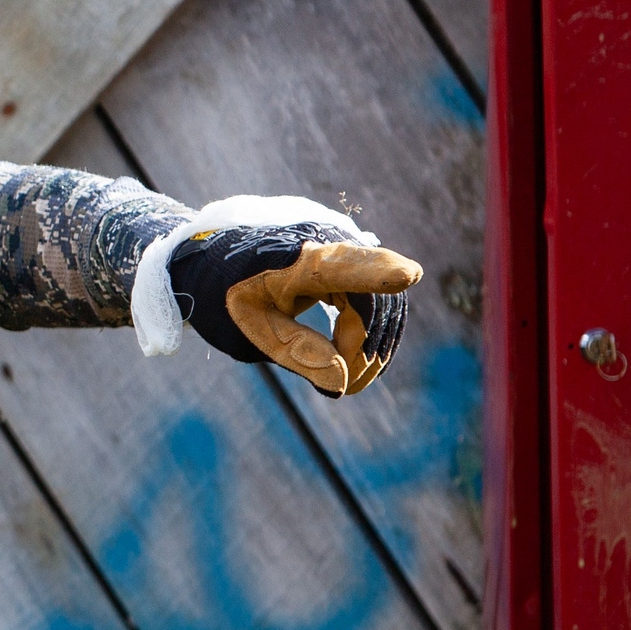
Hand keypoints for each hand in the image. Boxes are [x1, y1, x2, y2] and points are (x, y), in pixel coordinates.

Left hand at [167, 223, 421, 395]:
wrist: (222, 254)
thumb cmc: (230, 288)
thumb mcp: (252, 325)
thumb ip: (296, 350)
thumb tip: (342, 384)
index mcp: (298, 259)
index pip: (344, 265)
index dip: (377, 271)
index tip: (408, 274)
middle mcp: (331, 244)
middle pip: (374, 301)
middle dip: (368, 349)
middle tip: (350, 385)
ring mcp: (347, 249)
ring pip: (384, 302)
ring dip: (375, 344)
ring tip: (352, 379)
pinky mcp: (355, 260)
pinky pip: (378, 297)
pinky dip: (372, 331)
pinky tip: (358, 359)